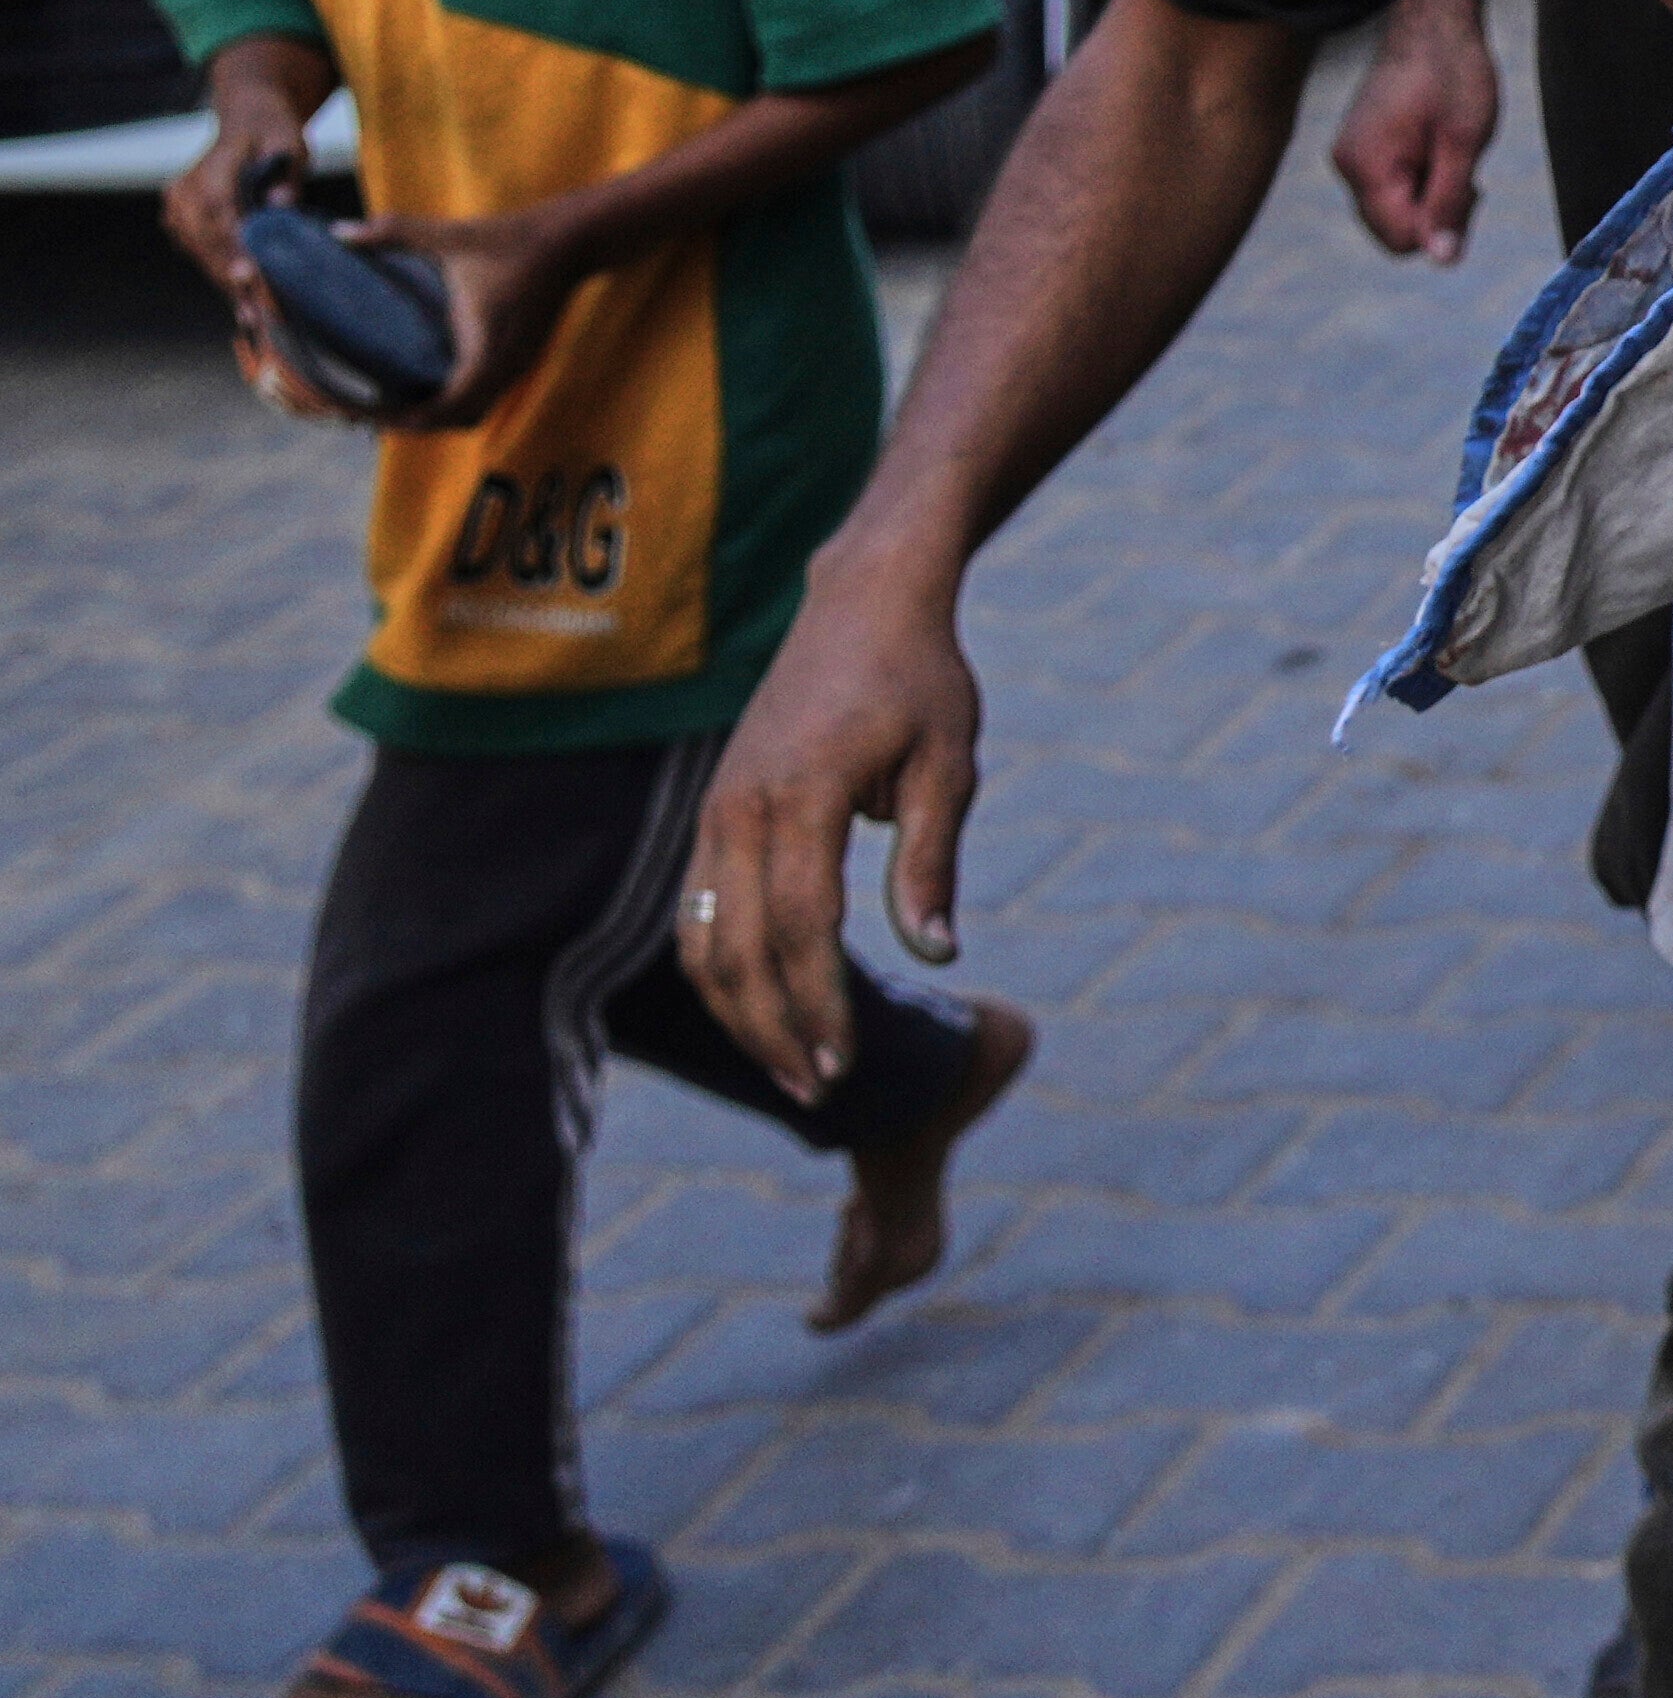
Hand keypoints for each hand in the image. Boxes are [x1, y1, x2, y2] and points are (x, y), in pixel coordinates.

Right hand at [158, 70, 314, 294]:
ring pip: (203, 255)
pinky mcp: (182, 222)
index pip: (220, 214)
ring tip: (256, 318)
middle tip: (261, 313)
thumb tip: (281, 204)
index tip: (252, 276)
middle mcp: (185, 191)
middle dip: (235, 278)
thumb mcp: (289, 142)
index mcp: (210, 169)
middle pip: (208, 242)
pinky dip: (224, 276)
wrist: (247, 121)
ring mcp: (178, 208)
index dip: (234, 248)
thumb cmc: (273, 131)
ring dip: (229, 285)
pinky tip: (246, 303)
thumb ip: (286, 173)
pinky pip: (202, 254)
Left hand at [359, 198, 586, 427]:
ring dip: (436, 413)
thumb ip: (395, 232)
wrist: (573, 241)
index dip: (407, 418)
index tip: (367, 414)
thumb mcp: (451, 236)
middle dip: (413, 422)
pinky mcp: (519, 358)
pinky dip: (454, 399)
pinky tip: (426, 380)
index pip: (447, 408)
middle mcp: (503, 367)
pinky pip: (484, 395)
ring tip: (391, 401)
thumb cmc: (512, 240)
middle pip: (456, 420)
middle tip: (366, 411)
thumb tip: (340, 230)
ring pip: (472, 411)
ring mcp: (515, 365)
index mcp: (486, 349)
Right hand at [685, 548, 987, 1098]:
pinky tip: (760, 1011)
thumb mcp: (949, 765)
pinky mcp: (713, 813)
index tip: (847, 1067)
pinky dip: (721, 970)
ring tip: (792, 1068)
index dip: (819, 1005)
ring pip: (703, 939)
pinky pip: (698, 911)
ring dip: (740, 1012)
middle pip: (739, 950)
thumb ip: (932, 861)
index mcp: (802, 795)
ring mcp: (716, 811)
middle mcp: (740, 807)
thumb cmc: (920, 682)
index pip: (801, 928)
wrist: (861, 605)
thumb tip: (936, 953)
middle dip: (775, 1030)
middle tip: (820, 1092)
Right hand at [1328, 0, 1501, 261]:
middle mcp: (1349, 166)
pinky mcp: (1365, 149)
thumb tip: (1443, 259)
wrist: (1434, 22)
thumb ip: (1450, 202)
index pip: (1401, 239)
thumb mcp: (1465, 141)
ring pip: (1398, 210)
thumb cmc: (1454, 74)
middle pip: (1396, 231)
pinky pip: (1394, 188)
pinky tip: (1441, 148)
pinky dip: (1424, 180)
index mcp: (1367, 166)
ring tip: (1454, 153)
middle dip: (1438, 214)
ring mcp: (1354, 157)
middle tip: (1467, 172)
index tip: (1469, 189)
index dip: (1442, 228)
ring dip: (1434, 195)